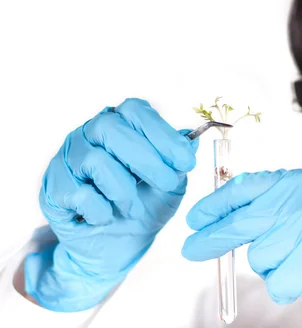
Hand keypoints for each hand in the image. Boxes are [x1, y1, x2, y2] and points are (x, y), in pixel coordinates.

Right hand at [25, 98, 198, 311]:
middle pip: (111, 128)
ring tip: (133, 208)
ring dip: (124, 190)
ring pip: (96, 160)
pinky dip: (101, 210)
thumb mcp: (171, 185)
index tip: (186, 161)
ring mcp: (68, 158)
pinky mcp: (54, 188)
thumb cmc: (144, 206)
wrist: (116, 247)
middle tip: (169, 183)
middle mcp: (89, 134)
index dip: (162, 134)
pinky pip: (78, 193)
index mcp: (120, 125)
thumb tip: (193, 140)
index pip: (135, 110)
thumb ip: (178, 162)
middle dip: (147, 159)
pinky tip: (107, 217)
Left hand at [182, 169, 301, 327]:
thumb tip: (232, 218)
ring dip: (274, 267)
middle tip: (190, 249)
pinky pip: (278, 283)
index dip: (215, 203)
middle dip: (211, 238)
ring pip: (259, 258)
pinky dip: (289, 286)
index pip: (246, 187)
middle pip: (241, 223)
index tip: (195, 217)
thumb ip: (279, 205)